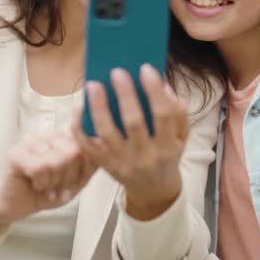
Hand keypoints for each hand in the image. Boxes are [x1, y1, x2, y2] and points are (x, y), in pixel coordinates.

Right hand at [0, 130, 95, 234]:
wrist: (20, 206)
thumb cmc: (48, 192)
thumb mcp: (77, 182)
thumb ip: (91, 166)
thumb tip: (102, 150)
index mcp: (65, 138)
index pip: (85, 146)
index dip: (81, 169)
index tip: (72, 181)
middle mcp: (48, 135)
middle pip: (71, 152)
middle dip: (67, 177)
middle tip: (57, 185)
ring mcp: (31, 141)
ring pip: (56, 161)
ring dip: (53, 182)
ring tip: (46, 185)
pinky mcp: (15, 153)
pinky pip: (39, 168)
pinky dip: (41, 183)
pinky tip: (36, 185)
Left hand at [76, 64, 188, 220]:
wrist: (153, 190)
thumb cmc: (166, 155)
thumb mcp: (181, 138)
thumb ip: (177, 113)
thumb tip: (163, 86)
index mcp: (168, 147)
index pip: (163, 116)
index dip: (155, 91)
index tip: (146, 68)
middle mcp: (145, 157)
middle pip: (133, 123)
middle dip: (125, 96)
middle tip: (117, 71)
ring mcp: (122, 162)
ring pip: (107, 133)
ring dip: (99, 107)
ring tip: (93, 84)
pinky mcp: (104, 166)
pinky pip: (87, 145)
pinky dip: (80, 126)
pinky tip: (79, 106)